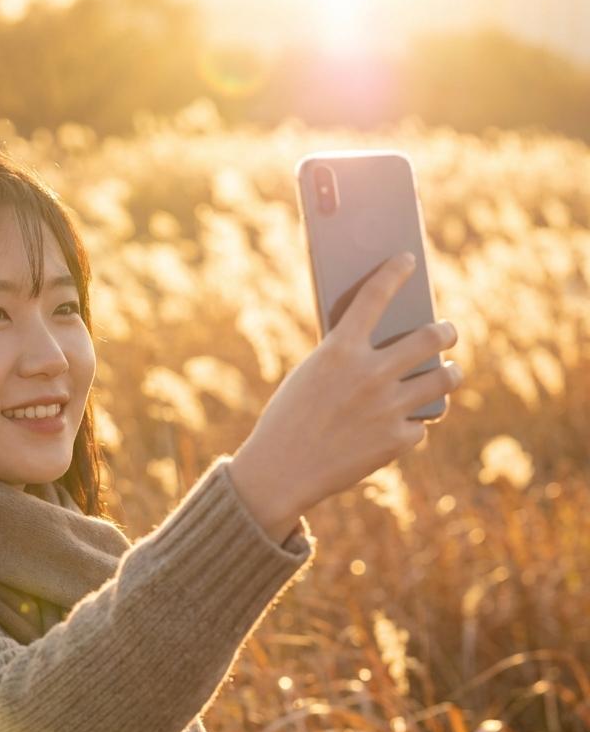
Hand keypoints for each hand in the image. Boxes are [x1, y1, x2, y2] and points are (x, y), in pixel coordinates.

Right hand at [229, 252, 463, 535]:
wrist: (279, 471)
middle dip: (445, 331)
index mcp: (339, 350)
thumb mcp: (310, 376)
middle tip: (447, 331)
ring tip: (450, 371)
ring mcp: (388, 407)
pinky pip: (420, 424)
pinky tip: (404, 424)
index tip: (408, 260)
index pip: (375, 295)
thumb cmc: (288, 418)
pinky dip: (412, 423)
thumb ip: (347, 359)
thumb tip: (391, 348)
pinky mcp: (397, 440)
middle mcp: (370, 373)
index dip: (395, 272)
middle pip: (431, 337)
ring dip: (451, 372)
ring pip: (443, 379)